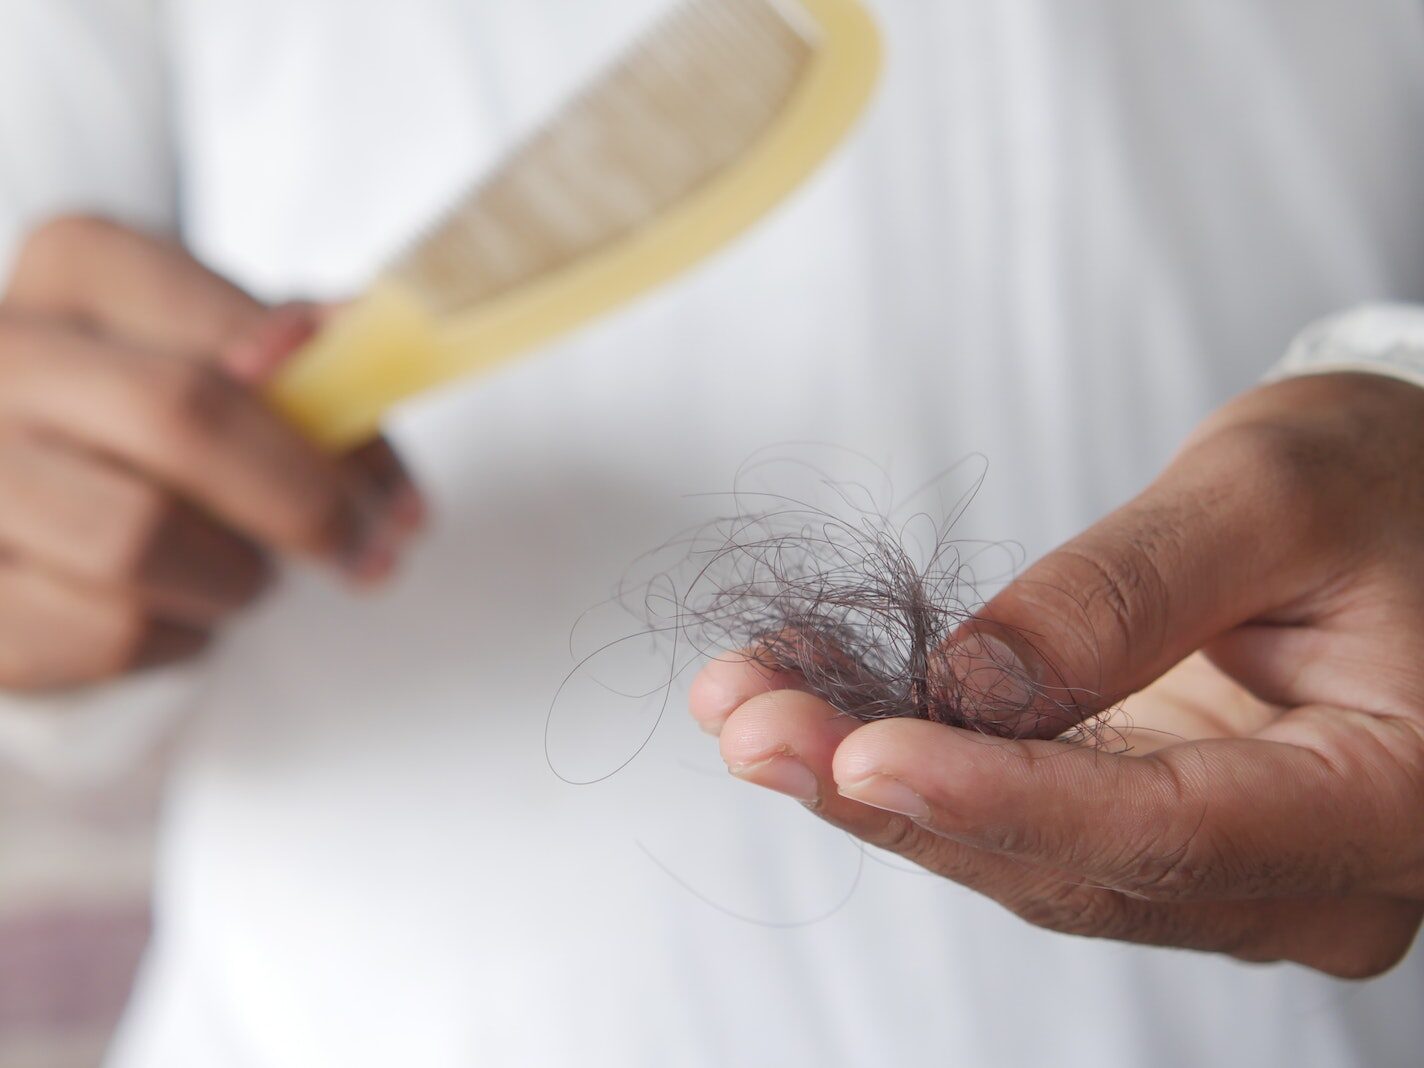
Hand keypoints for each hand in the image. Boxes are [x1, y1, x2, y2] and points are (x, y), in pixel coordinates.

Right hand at [0, 215, 423, 689]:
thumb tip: (356, 329)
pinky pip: (105, 633)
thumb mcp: (229, 361)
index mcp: (77, 267)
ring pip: (138, 538)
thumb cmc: (151, 426)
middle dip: (305, 504)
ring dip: (233, 579)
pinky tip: (174, 612)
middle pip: (182, 417)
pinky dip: (174, 639)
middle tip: (368, 555)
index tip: (400, 498)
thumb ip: (301, 354)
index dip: (340, 423)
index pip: (234, 332)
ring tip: (247, 579)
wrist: (37, 498)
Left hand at [691, 371, 1423, 977]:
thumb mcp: (1270, 497)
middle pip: (1064, 863)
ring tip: (753, 698)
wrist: (1410, 509)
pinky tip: (820, 703)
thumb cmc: (1384, 486)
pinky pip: (1023, 817)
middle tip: (748, 715)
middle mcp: (1299, 876)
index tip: (853, 753)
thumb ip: (1125, 595)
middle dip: (885, 790)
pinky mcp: (1159, 831)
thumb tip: (967, 680)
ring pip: (1024, 853)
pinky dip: (916, 763)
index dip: (993, 796)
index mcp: (1376, 805)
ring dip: (872, 780)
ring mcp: (1224, 870)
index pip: (1161, 831)